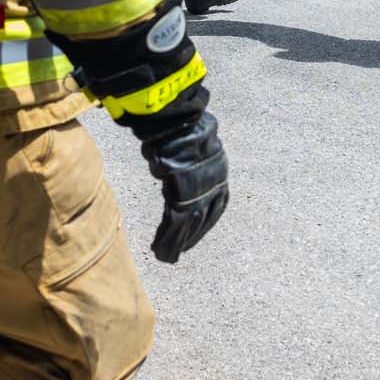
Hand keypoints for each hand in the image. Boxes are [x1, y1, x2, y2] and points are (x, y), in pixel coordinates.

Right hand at [132, 105, 228, 262]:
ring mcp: (198, 192)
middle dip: (192, 236)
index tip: (198, 231)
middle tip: (182, 250)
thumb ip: (188, 159)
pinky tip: (160, 250)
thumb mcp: (191, 144)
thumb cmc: (181, 128)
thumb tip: (176, 160)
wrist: (179, 124)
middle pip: (203, 219)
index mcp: (219, 172)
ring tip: (167, 256)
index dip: (207, 221)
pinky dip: (166, 238)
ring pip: (187, 226)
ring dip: (177, 242)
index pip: (216, 205)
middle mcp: (212, 185)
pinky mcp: (181, 198)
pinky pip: (174, 225)